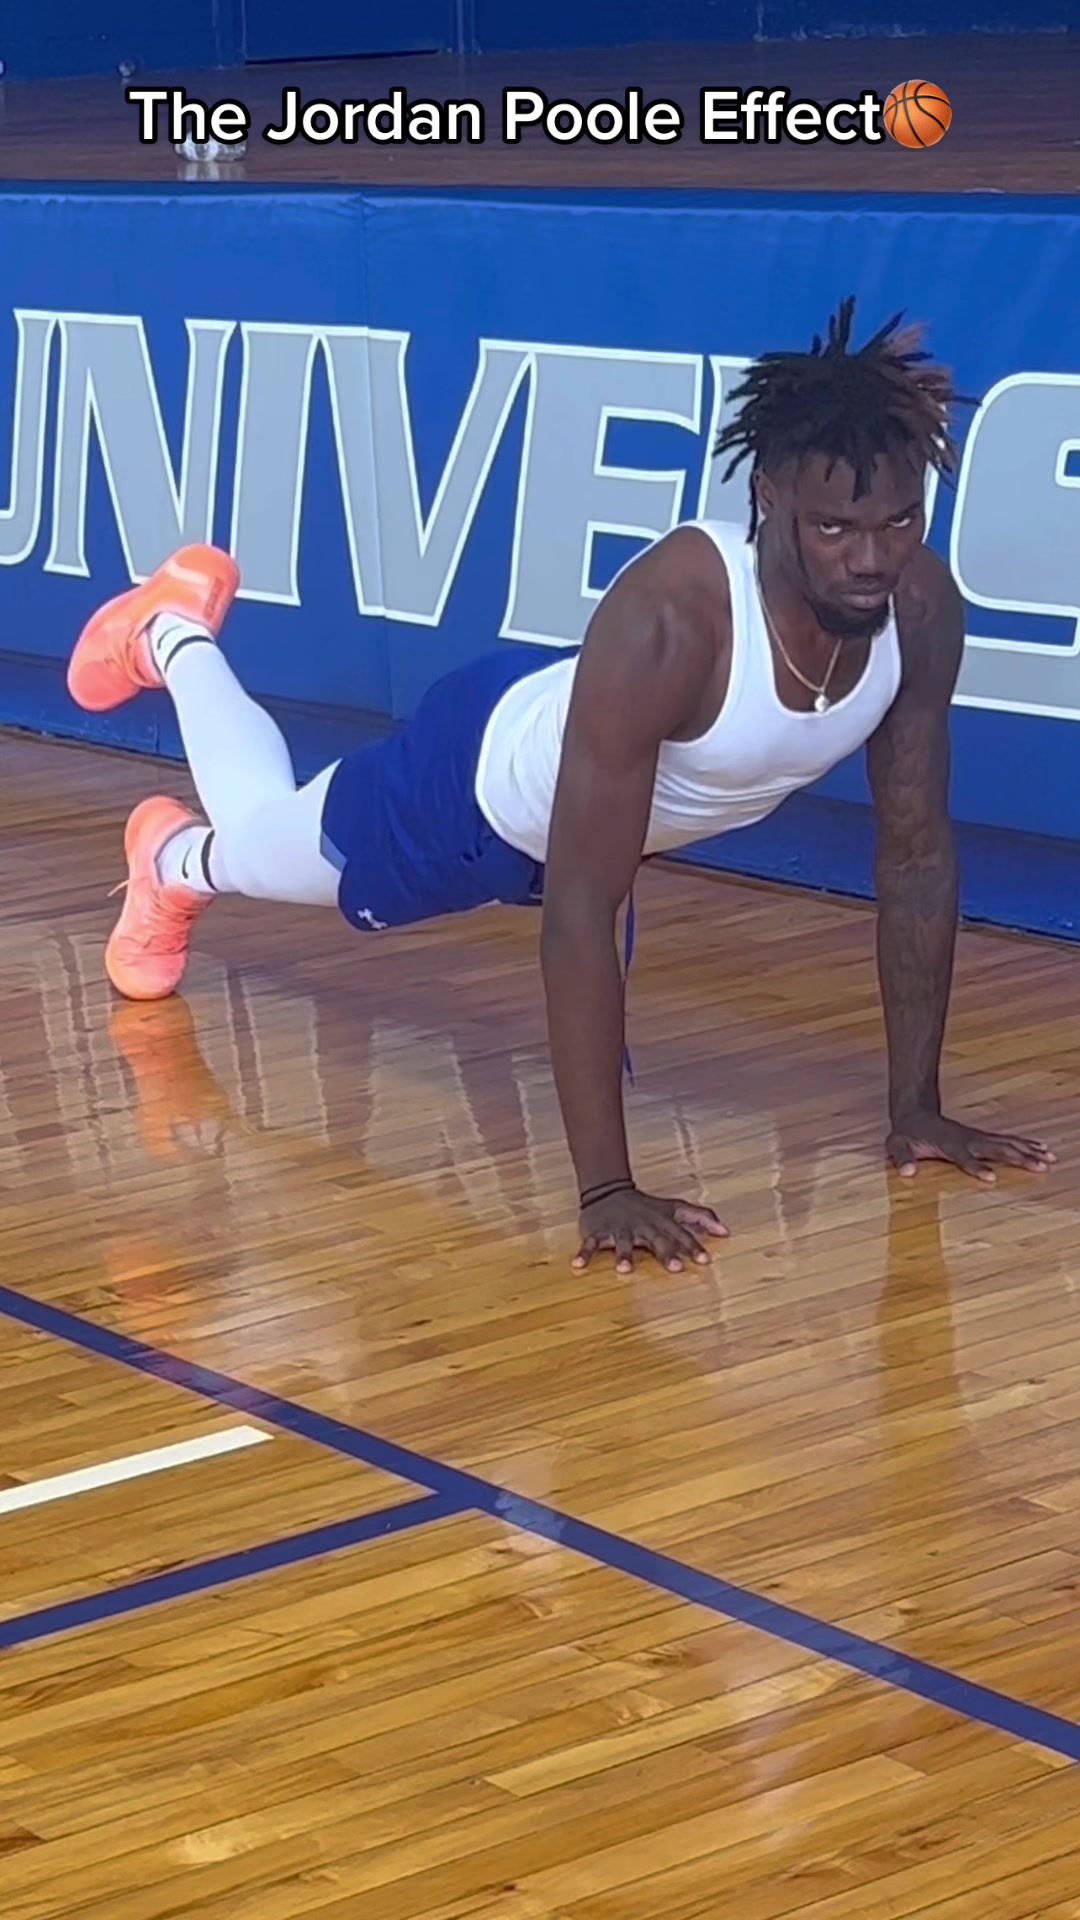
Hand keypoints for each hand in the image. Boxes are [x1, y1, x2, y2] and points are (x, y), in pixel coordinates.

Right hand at [572, 1186, 727, 1273]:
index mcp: (661, 1222)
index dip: (693, 1247)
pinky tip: (578, 1266)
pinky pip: (590, 1243)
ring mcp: (620, 1228)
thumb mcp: (675, 1208)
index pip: (681, 1235)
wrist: (609, 1190)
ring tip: (625, 1270)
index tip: (704, 1261)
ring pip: (622, 1243)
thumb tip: (726, 1230)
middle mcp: (643, 1226)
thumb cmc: (647, 1206)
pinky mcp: (599, 1231)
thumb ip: (700, 1218)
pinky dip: (584, 1253)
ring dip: (623, 1255)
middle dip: (666, 1253)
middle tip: (675, 1268)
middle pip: (656, 1241)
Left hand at [887, 1110, 1055, 1183]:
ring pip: (1007, 1144)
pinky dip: (1025, 1145)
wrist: (916, 1113)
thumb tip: (906, 1172)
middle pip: (996, 1149)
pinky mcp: (982, 1137)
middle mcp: (967, 1140)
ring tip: (1049, 1159)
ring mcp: (977, 1137)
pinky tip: (1041, 1149)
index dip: (975, 1167)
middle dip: (1018, 1158)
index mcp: (948, 1145)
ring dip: (1028, 1151)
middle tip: (1040, 1166)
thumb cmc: (907, 1134)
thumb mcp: (897, 1145)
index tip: (991, 1179)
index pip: (963, 1157)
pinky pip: (1007, 1141)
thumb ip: (901, 1158)